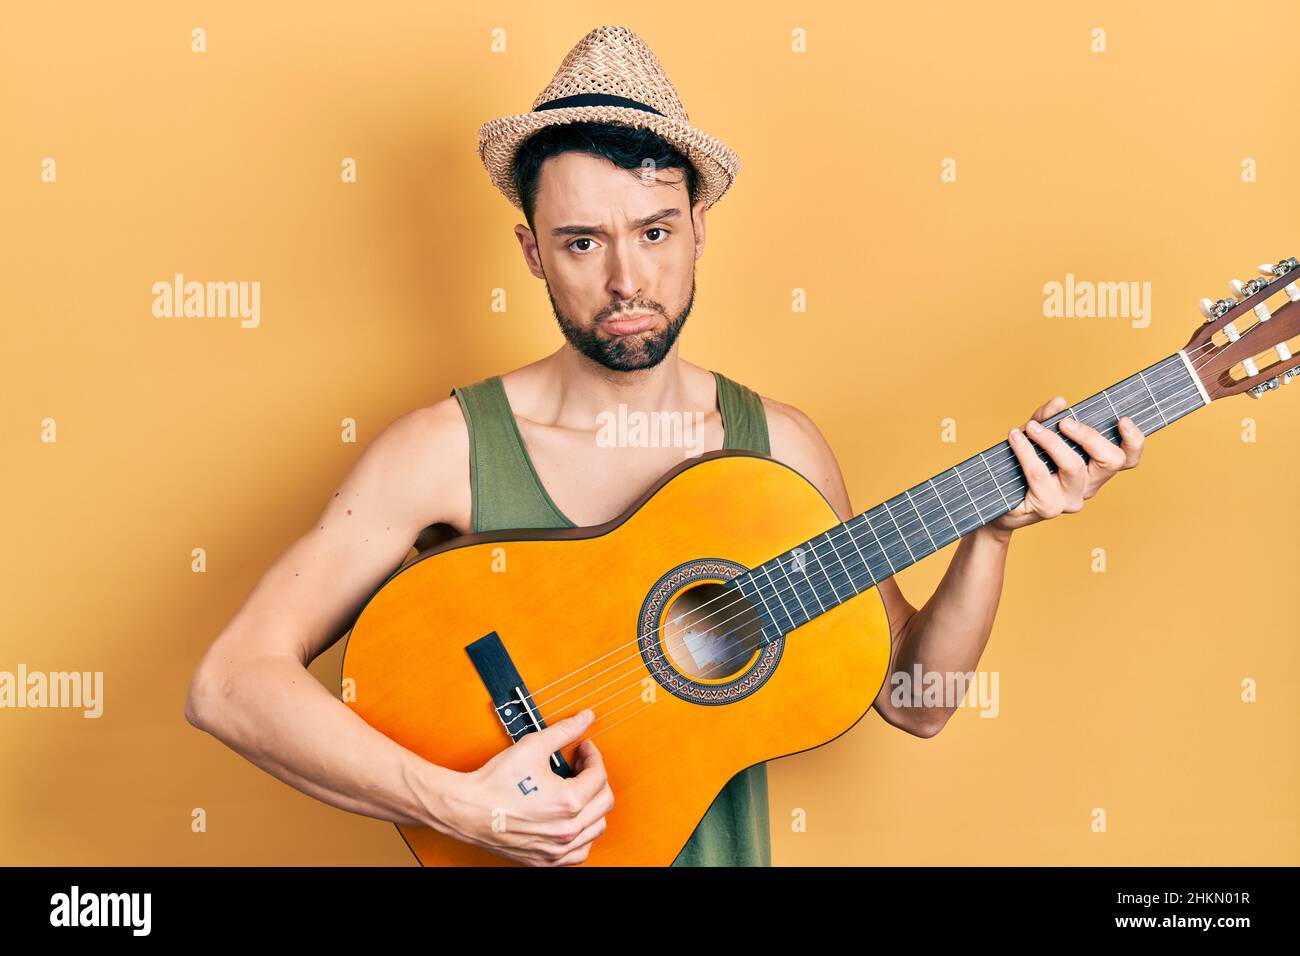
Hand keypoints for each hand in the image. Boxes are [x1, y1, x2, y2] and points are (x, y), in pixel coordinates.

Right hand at [439, 707, 613, 865]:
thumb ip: (564, 731)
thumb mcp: (533, 747)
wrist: (467, 810)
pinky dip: (583, 836)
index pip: (599, 775)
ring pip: (596, 828)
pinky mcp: (546, 859)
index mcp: (568, 801)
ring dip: (594, 807)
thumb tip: (585, 718)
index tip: (584, 748)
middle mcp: (567, 829)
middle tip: (581, 766)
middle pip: (604, 801)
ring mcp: (557, 848)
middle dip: (596, 778)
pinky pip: (580, 852)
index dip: (593, 755)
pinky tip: (572, 821)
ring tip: (578, 791)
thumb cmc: (495, 783)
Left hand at [991, 395, 1145, 533]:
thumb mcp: (1036, 436)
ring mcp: (1071, 499)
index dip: (1134, 441)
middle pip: (1111, 461)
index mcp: (1095, 469)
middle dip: (1089, 435)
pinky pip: (1040, 473)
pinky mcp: (1049, 507)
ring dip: (1052, 441)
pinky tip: (1014, 437)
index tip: (1122, 419)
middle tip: (1065, 422)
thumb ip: (1047, 418)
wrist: (998, 500)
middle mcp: (1089, 486)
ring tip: (1031, 427)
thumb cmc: (1022, 466)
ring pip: (1074, 466)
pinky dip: (1026, 451)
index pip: (1128, 460)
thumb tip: (1060, 401)